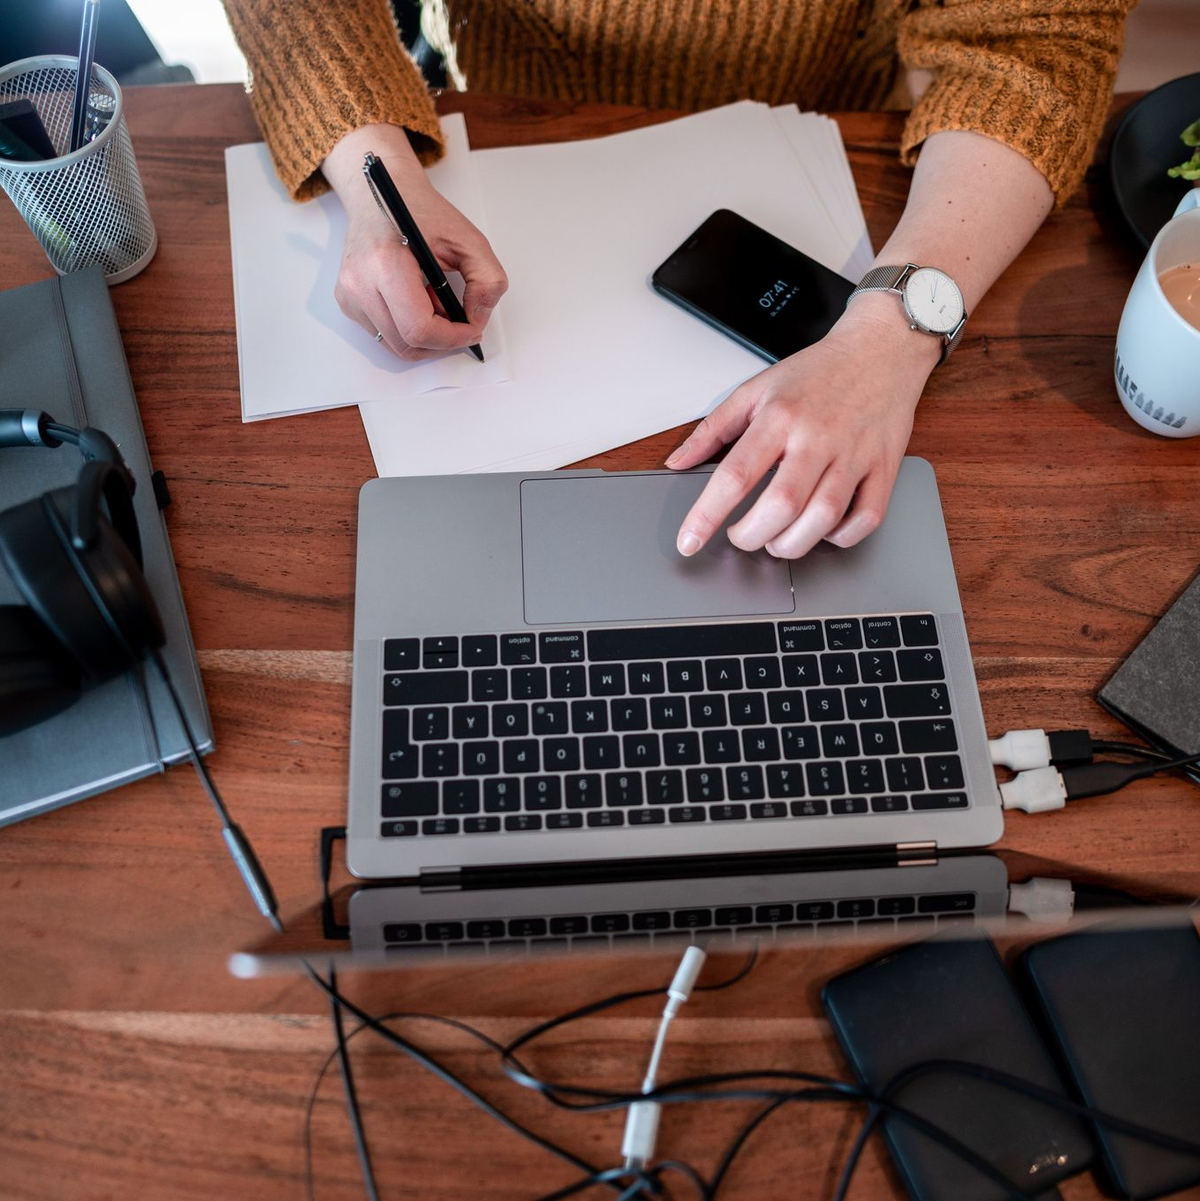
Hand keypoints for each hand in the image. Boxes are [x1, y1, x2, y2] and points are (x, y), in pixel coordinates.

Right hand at [322, 124, 507, 359]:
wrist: (379, 194)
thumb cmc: (420, 212)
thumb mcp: (468, 238)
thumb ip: (487, 280)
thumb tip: (478, 319)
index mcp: (385, 264)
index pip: (419, 329)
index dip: (452, 338)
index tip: (472, 329)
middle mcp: (359, 283)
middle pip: (407, 344)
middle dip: (441, 340)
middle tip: (458, 319)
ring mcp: (349, 295)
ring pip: (396, 346)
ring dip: (425, 337)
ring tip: (436, 303)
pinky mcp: (348, 302)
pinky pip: (385, 335)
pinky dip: (409, 330)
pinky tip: (418, 301)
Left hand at [666, 296, 938, 558]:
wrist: (881, 349)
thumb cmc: (817, 373)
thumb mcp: (755, 389)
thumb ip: (712, 429)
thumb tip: (677, 462)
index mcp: (779, 417)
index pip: (736, 475)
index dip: (707, 515)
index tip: (689, 541)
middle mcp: (817, 437)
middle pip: (782, 505)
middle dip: (752, 536)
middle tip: (741, 536)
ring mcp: (855, 453)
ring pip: (824, 517)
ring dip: (792, 544)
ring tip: (776, 540)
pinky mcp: (884, 467)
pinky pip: (867, 517)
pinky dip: (842, 537)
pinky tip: (822, 531)